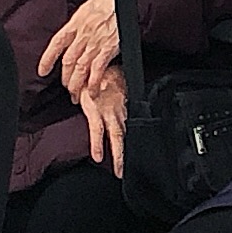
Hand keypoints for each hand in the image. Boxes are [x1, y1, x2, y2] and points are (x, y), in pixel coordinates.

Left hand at [40, 0, 122, 97]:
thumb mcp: (91, 5)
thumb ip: (83, 20)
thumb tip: (80, 28)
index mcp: (76, 22)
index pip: (56, 43)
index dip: (48, 58)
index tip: (42, 71)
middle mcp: (82, 35)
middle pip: (68, 61)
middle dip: (66, 78)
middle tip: (67, 87)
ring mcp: (94, 44)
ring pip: (79, 69)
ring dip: (76, 85)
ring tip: (76, 96)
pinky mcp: (108, 51)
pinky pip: (97, 72)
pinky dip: (93, 84)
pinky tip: (92, 93)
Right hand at [71, 57, 130, 171]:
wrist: (92, 60)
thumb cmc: (103, 71)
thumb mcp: (116, 83)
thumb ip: (117, 96)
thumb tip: (118, 102)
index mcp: (124, 105)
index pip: (132, 126)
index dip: (135, 141)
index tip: (139, 157)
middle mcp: (118, 110)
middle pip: (125, 136)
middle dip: (127, 155)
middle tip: (128, 172)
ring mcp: (107, 110)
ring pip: (116, 136)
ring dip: (117, 155)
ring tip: (119, 171)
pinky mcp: (94, 110)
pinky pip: (96, 131)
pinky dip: (97, 145)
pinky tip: (98, 157)